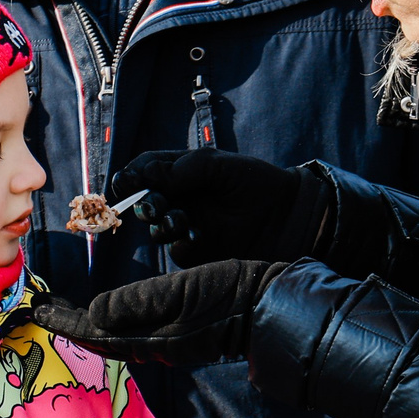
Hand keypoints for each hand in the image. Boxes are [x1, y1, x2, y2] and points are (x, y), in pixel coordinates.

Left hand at [28, 259, 288, 365]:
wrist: (271, 308)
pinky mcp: (178, 336)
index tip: (38, 310)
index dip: (64, 322)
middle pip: (100, 340)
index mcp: (152, 339)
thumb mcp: (182, 292)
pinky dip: (109, 323)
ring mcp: (167, 344)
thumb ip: (138, 303)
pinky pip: (131, 334)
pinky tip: (106, 314)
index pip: (95, 334)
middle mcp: (155, 347)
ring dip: (85, 324)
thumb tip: (94, 313)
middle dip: (69, 325)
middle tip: (41, 309)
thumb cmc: (229, 295)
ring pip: (114, 339)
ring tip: (64, 310)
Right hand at [108, 150, 334, 266]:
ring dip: (163, 224)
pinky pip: (178, 251)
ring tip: (180, 220)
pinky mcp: (200, 252)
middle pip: (145, 202)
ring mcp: (188, 226)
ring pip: (157, 230)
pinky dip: (182, 243)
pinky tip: (197, 236)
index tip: (126, 183)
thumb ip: (180, 169)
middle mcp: (181, 200)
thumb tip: (144, 177)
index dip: (132, 177)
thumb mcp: (218, 165)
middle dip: (145, 203)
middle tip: (155, 206)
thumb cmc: (256, 182)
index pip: (145, 171)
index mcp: (182, 173)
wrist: (292, 215)